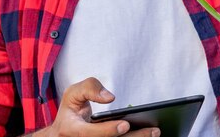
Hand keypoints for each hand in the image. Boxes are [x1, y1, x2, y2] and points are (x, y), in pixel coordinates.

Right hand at [36, 77, 158, 136]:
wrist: (64, 131)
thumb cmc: (71, 110)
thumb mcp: (73, 93)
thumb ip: (89, 88)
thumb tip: (109, 97)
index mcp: (71, 130)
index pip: (91, 134)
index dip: (108, 130)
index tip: (125, 124)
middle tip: (153, 130)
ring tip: (155, 132)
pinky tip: (148, 135)